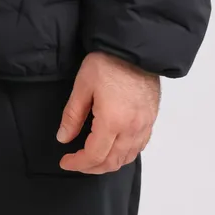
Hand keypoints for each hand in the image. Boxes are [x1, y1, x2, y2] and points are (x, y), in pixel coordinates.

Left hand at [55, 50, 159, 172]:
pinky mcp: (151, 119)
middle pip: (112, 162)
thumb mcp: (83, 85)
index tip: (65, 161)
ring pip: (127, 158)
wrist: (135, 47)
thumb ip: (73, 115)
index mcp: (112, 121)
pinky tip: (115, 148)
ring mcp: (144, 125)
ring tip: (93, 158)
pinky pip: (139, 146)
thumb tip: (63, 138)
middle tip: (76, 162)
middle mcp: (131, 128)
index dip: (78, 163)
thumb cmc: (108, 61)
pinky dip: (125, 154)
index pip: (94, 156)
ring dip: (109, 163)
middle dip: (92, 167)